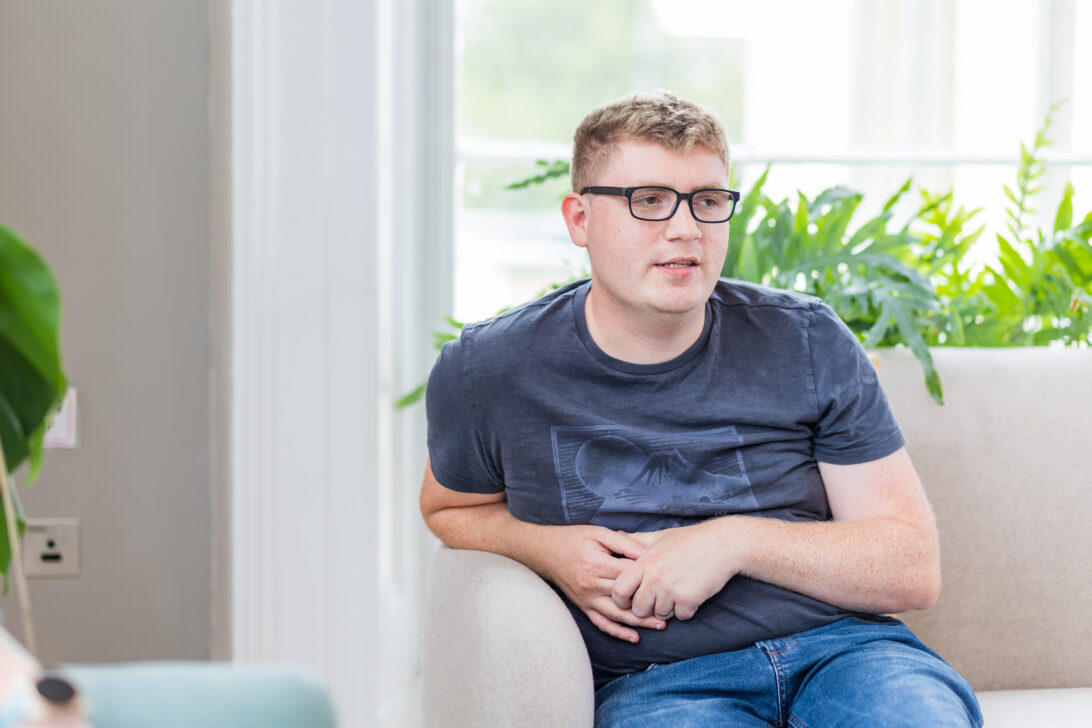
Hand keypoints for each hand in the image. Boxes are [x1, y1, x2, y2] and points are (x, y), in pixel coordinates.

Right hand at [539, 525, 667, 642]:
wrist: (545, 552)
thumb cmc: (573, 539)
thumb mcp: (598, 533)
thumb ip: (623, 542)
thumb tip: (646, 553)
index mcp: (597, 564)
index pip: (629, 574)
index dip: (648, 576)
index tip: (667, 576)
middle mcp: (591, 584)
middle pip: (626, 597)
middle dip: (650, 602)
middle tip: (673, 606)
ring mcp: (587, 599)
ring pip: (617, 615)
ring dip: (639, 622)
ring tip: (661, 625)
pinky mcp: (583, 607)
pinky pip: (601, 623)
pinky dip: (618, 632)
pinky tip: (634, 638)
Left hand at [612, 519, 744, 620]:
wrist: (723, 544)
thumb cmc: (690, 540)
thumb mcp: (660, 536)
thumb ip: (636, 540)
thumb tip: (617, 534)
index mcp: (645, 562)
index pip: (619, 589)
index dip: (620, 599)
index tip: (628, 600)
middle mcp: (655, 577)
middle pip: (638, 608)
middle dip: (646, 608)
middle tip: (657, 599)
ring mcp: (671, 589)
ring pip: (660, 614)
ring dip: (668, 609)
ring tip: (677, 592)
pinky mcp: (689, 600)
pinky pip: (681, 616)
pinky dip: (686, 610)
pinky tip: (692, 595)